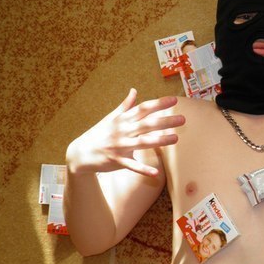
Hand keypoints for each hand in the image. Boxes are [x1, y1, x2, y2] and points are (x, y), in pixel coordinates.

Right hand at [66, 89, 184, 175]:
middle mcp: (123, 131)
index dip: (159, 103)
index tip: (174, 100)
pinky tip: (156, 173)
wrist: (80, 153)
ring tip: (175, 139)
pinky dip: (143, 170)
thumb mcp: (110, 118)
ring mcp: (120, 146)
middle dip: (165, 121)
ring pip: (143, 142)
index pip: (144, 109)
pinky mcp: (117, 161)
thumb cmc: (98, 134)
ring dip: (159, 141)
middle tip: (182, 119)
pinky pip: (132, 166)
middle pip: (147, 124)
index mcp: (123, 120)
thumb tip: (134, 90)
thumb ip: (125, 106)